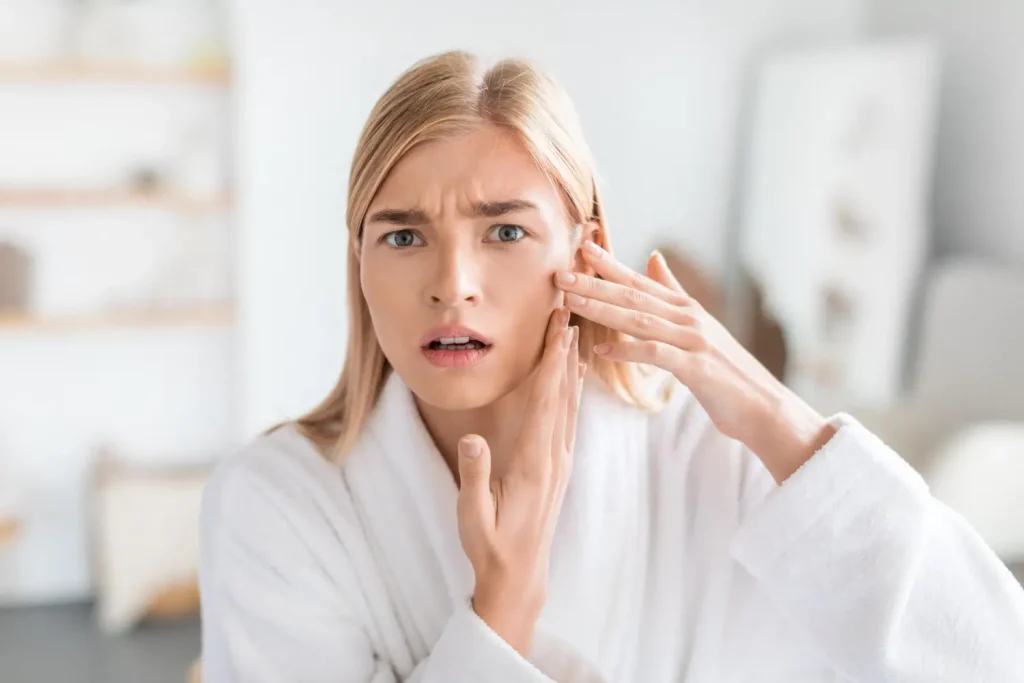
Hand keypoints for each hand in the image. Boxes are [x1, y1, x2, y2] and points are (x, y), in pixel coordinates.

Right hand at [455, 306, 584, 654]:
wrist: (519, 576)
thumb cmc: (491, 547)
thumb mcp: (471, 517)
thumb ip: (473, 478)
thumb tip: (470, 439)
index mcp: (533, 463)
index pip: (545, 401)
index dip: (552, 362)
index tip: (560, 328)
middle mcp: (553, 456)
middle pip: (563, 391)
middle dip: (566, 347)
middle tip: (571, 309)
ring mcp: (559, 460)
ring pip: (569, 401)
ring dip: (571, 362)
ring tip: (574, 328)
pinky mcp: (557, 465)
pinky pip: (568, 417)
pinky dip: (572, 389)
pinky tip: (575, 373)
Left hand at [556, 241, 833, 483]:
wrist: (764, 406)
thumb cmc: (726, 370)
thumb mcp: (698, 325)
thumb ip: (673, 291)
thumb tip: (653, 255)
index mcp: (684, 307)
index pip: (639, 281)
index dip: (608, 265)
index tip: (580, 249)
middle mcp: (688, 317)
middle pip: (633, 296)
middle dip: (594, 284)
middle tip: (560, 274)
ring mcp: (693, 340)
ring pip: (640, 320)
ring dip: (602, 309)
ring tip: (572, 301)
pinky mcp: (697, 368)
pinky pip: (656, 356)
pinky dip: (629, 351)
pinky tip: (602, 351)